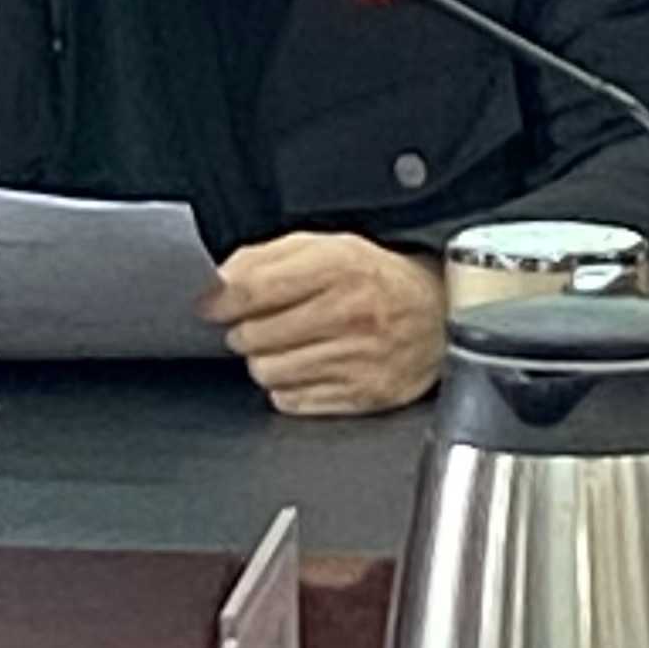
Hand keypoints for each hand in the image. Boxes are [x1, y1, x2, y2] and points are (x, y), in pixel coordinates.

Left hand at [205, 233, 448, 415]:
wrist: (438, 314)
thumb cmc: (375, 276)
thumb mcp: (324, 245)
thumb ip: (266, 257)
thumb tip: (218, 283)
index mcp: (338, 266)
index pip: (255, 289)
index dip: (221, 299)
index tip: (210, 304)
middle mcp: (350, 313)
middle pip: (256, 336)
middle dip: (245, 330)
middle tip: (257, 323)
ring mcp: (358, 359)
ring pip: (270, 373)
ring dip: (265, 361)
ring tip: (283, 346)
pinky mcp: (364, 396)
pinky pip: (295, 402)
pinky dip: (289, 387)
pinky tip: (304, 367)